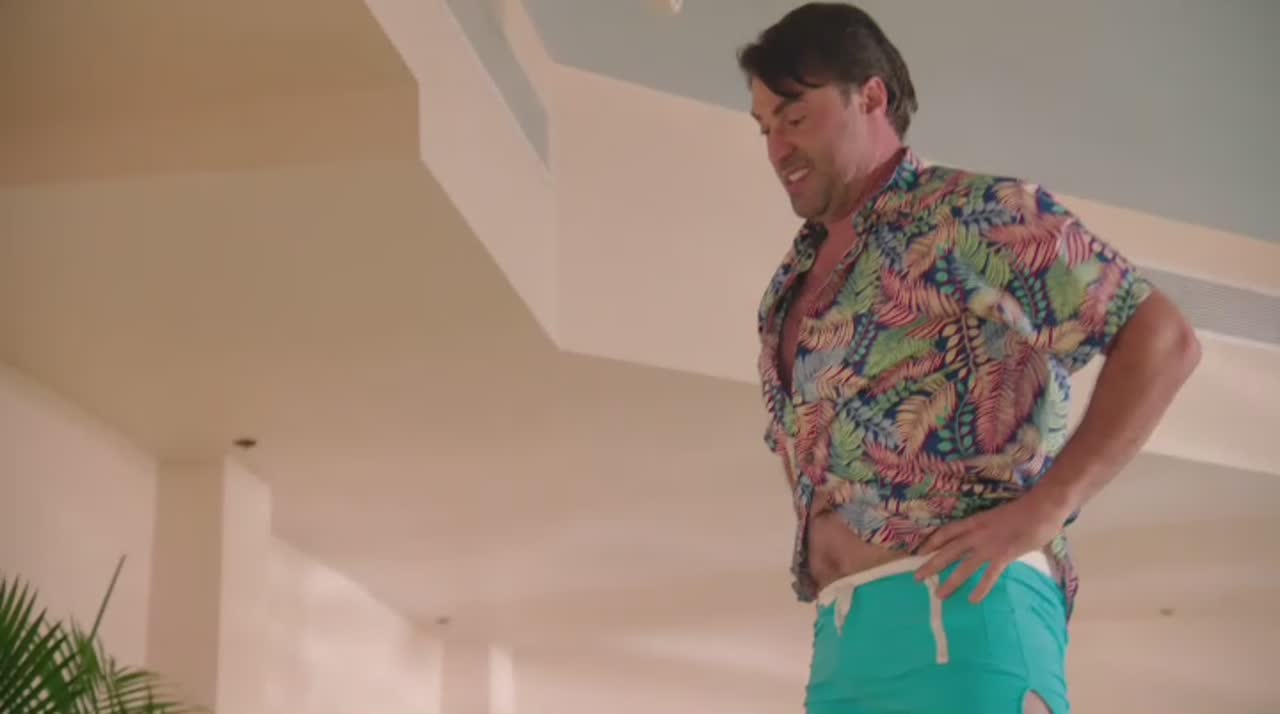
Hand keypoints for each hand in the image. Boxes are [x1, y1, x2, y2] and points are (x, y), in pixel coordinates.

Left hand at [914, 491, 1070, 602]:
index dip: (933, 541)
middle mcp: (977, 534)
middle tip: (917, 578)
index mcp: (975, 521)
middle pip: (949, 551)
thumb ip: (990, 528)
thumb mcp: (998, 517)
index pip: (948, 531)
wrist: (1042, 507)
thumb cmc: (1024, 510)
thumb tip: (987, 538)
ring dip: (951, 582)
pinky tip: (973, 600)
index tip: (920, 551)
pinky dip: (981, 588)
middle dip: (932, 565)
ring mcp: (990, 545)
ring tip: (939, 595)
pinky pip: (989, 575)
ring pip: (964, 566)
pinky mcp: (1005, 555)